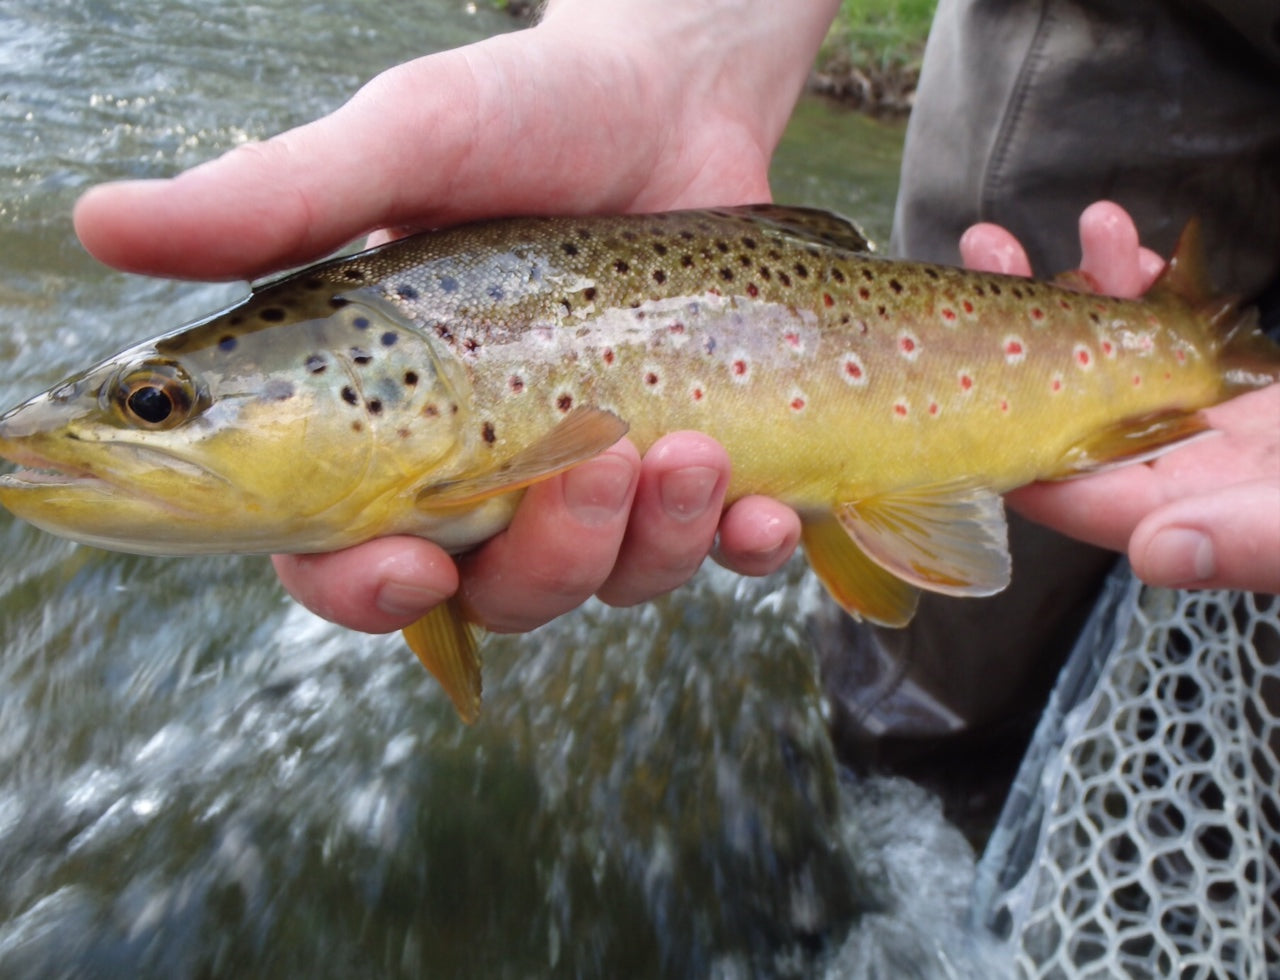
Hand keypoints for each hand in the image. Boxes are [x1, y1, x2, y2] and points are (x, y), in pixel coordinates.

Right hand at [73, 1, 833, 634]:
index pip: (339, 557)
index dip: (363, 590)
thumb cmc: (522, 117)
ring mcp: (592, 482)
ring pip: (606, 584)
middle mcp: (483, 475)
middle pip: (494, 596)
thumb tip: (100, 224)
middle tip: (598, 465)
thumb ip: (279, 204)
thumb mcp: (406, 148)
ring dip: (653, 545)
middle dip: (550, 559)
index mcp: (383, 426)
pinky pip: (714, 552)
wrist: (668, 100)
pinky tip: (767, 505)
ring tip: (699, 449)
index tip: (412, 563)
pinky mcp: (686, 468)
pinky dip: (742, 546)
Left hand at [963, 202, 1279, 593]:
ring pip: (1106, 352)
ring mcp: (1199, 417)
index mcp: (1180, 510)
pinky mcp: (1234, 377)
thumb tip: (1155, 553)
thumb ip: (1251, 545)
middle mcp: (1173, 465)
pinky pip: (1167, 322)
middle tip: (976, 258)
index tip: (953, 369)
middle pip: (1065, 402)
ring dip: (1064, 289)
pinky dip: (1137, 276)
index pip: (1066, 484)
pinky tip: (1111, 232)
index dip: (1001, 432)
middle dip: (1012, 331)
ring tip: (1018, 234)